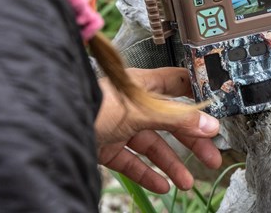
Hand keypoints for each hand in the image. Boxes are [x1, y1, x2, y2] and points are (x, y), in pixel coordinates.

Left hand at [95, 67, 221, 193]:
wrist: (54, 124)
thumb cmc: (94, 104)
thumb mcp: (144, 111)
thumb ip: (178, 120)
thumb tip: (209, 125)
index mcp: (145, 85)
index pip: (178, 85)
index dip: (198, 96)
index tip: (217, 109)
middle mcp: (134, 104)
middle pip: (171, 122)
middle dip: (192, 140)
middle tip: (211, 154)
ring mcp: (120, 126)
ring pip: (153, 145)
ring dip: (172, 163)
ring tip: (187, 180)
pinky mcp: (107, 146)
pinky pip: (133, 161)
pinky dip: (148, 173)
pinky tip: (162, 185)